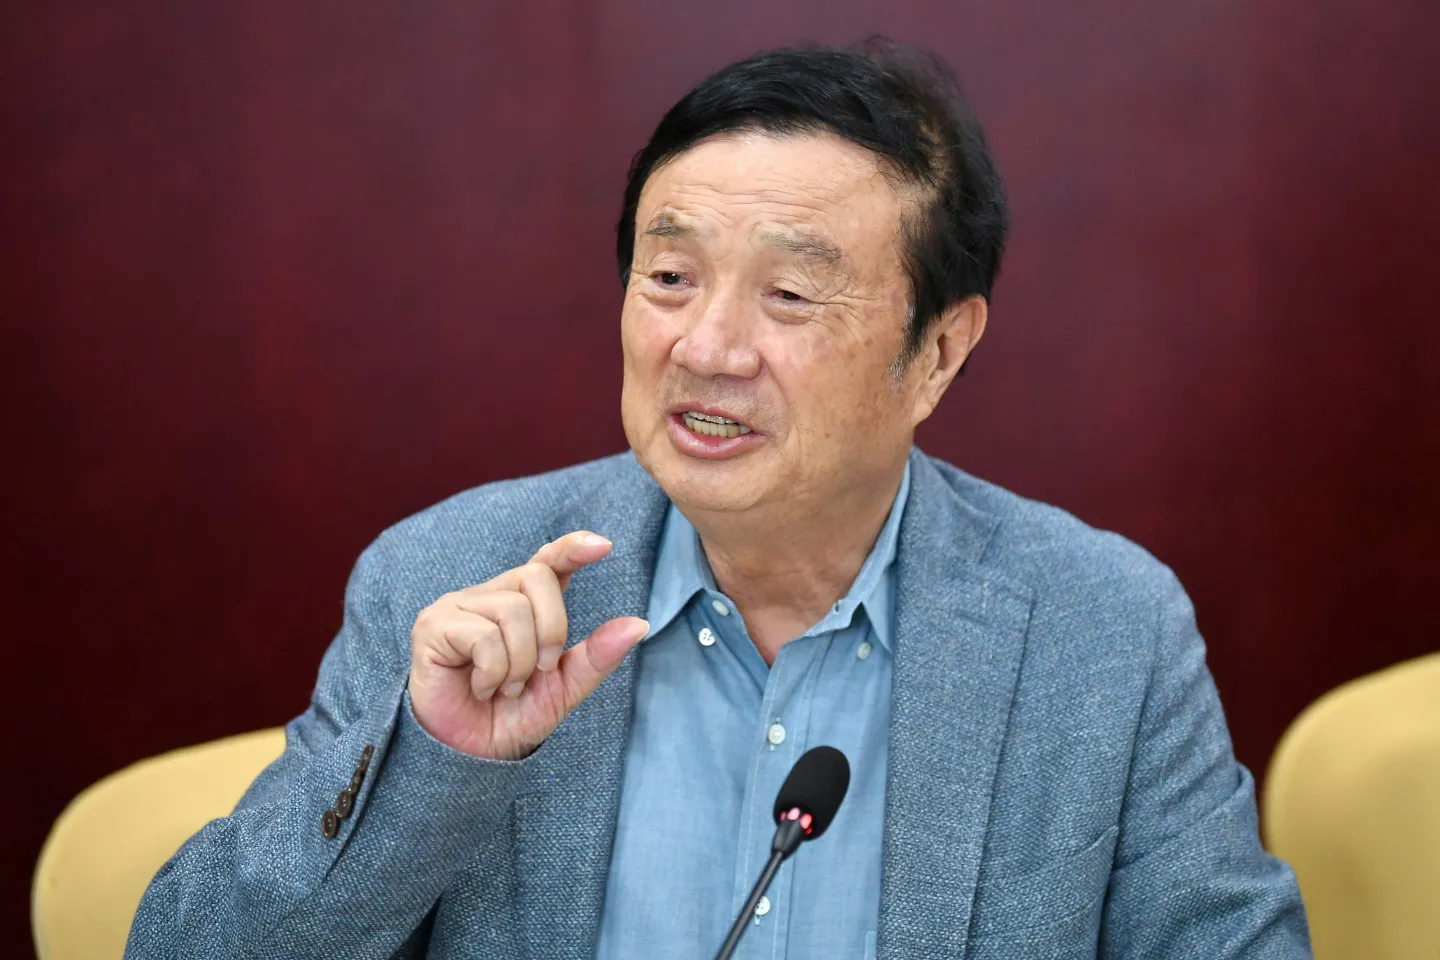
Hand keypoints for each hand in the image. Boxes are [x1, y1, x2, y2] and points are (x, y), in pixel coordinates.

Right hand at [407, 531, 647, 759]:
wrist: (467, 757)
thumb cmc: (510, 717)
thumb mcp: (563, 690)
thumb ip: (596, 657)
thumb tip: (639, 624)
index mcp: (522, 604)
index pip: (548, 562)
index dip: (572, 548)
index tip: (603, 546)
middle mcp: (490, 596)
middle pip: (538, 578)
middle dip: (552, 629)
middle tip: (540, 670)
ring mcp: (458, 607)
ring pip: (512, 610)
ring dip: (520, 662)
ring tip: (505, 688)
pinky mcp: (433, 627)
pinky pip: (483, 636)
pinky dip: (494, 672)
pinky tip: (481, 689)